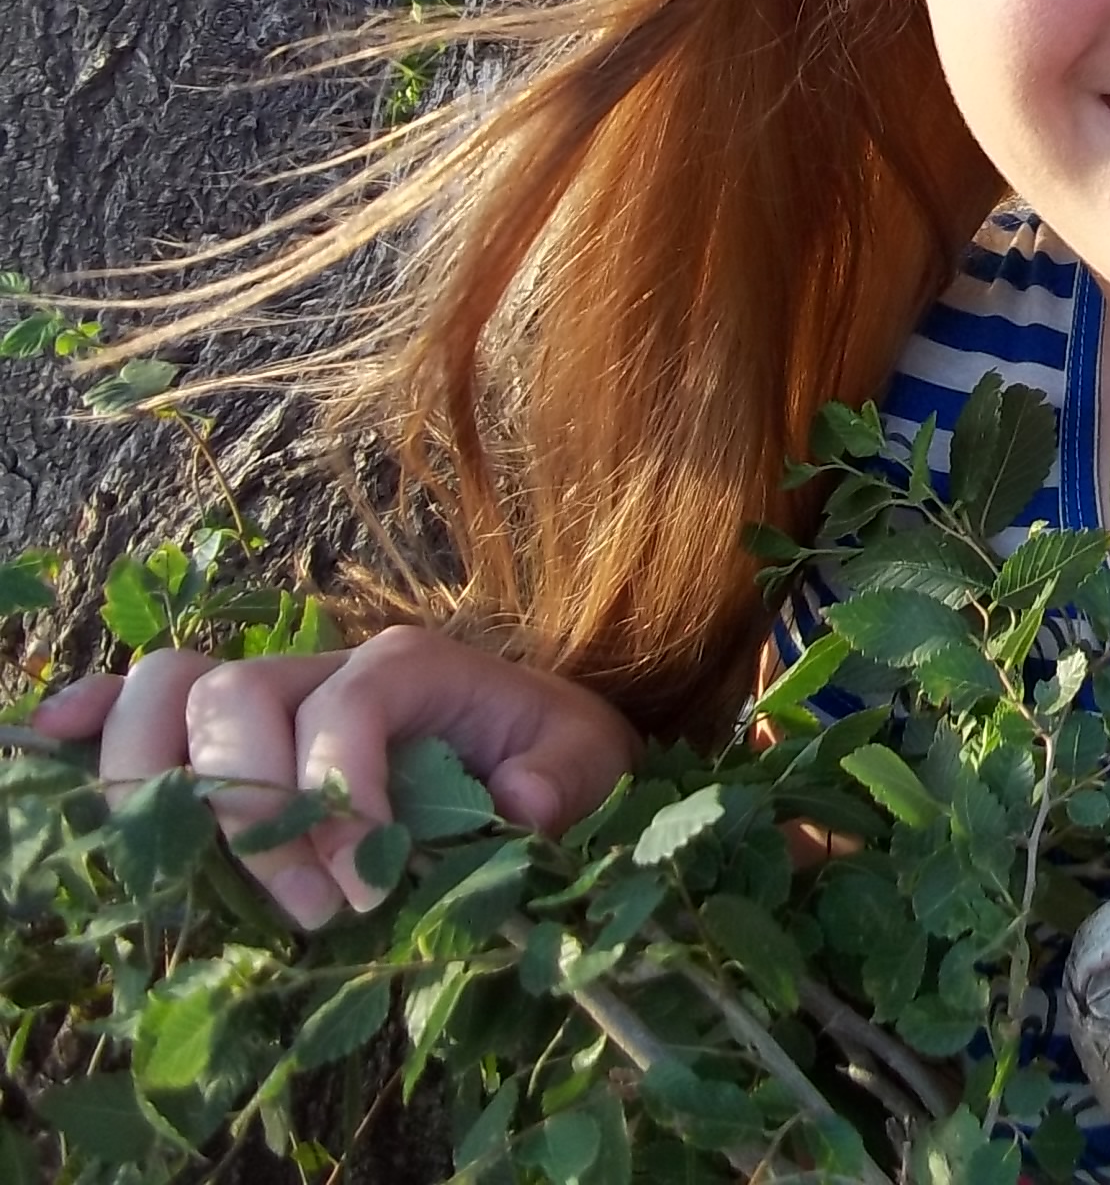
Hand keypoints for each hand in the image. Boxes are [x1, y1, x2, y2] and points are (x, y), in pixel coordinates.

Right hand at [27, 628, 639, 930]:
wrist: (533, 741)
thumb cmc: (550, 754)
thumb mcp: (591, 760)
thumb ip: (566, 776)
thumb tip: (521, 806)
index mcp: (412, 666)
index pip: (344, 705)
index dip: (336, 795)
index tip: (361, 892)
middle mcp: (324, 668)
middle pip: (235, 692)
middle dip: (250, 806)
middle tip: (304, 909)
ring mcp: (266, 695)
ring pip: (166, 689)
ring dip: (156, 780)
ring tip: (188, 869)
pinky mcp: (226, 735)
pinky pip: (133, 705)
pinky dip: (82, 726)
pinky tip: (43, 751)